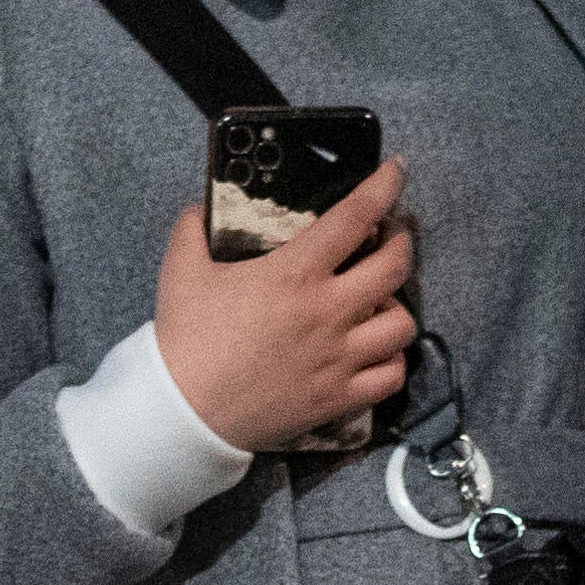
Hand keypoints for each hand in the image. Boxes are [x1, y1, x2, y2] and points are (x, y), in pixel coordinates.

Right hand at [148, 160, 415, 455]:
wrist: (183, 412)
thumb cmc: (185, 340)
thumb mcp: (181, 270)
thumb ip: (194, 229)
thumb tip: (200, 208)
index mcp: (296, 273)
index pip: (355, 216)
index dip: (383, 186)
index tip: (395, 171)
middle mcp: (329, 312)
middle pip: (395, 266)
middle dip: (401, 243)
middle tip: (390, 238)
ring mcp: (339, 358)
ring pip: (402, 324)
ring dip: (396, 306)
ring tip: (379, 302)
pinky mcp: (338, 397)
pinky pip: (391, 375)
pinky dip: (391, 360)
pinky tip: (376, 351)